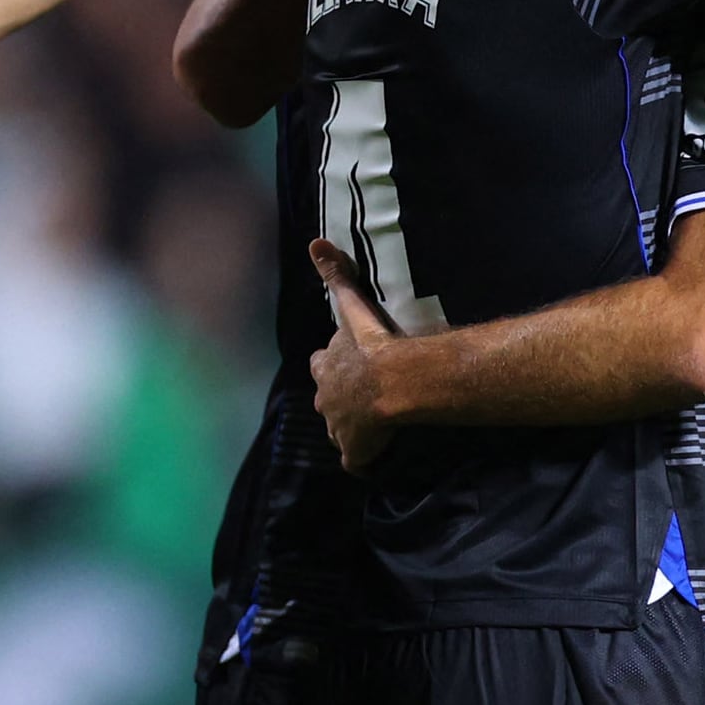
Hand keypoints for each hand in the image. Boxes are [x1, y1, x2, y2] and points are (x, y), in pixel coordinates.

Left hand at [308, 237, 401, 471]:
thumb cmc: (372, 345)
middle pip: (328, 399)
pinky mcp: (355, 451)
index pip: (322, 365)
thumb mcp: (350, 307)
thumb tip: (315, 242)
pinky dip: (365, 461)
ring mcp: (339, 427)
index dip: (333, 365)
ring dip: (354, 428)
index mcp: (326, 367)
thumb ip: (335, 276)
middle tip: (364, 397)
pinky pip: (357, 462)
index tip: (349, 365)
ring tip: (378, 426)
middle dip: (340, 399)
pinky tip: (378, 459)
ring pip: (341, 429)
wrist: (390, 382)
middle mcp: (326, 398)